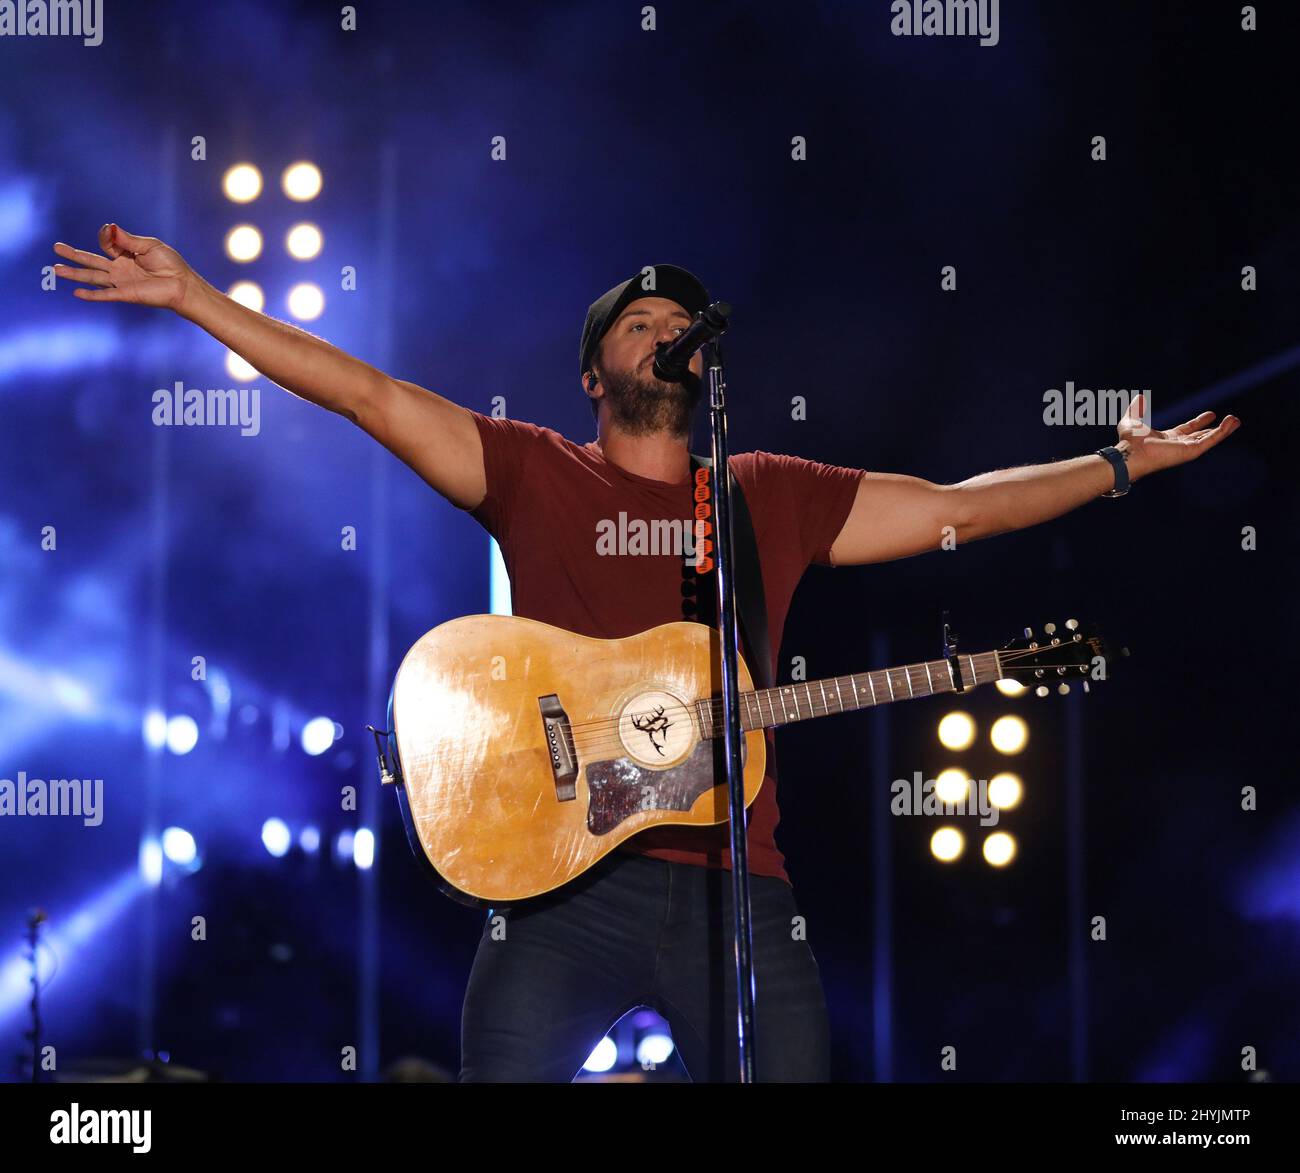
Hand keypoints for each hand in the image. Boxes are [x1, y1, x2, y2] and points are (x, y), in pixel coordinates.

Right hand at [52, 224, 194, 312]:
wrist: (183, 285)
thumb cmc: (171, 264)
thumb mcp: (149, 246)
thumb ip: (128, 239)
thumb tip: (109, 228)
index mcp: (127, 253)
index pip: (108, 243)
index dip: (107, 236)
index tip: (110, 231)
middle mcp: (121, 267)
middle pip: (92, 260)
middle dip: (74, 254)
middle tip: (56, 247)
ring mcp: (122, 281)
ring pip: (94, 276)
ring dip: (75, 273)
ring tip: (56, 269)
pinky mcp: (126, 294)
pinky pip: (106, 294)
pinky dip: (92, 295)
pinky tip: (77, 293)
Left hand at [1116, 393, 1240, 479]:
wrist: (1131, 452)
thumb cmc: (1129, 441)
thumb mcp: (1132, 420)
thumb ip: (1137, 409)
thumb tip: (1139, 397)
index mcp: (1167, 439)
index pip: (1187, 430)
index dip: (1199, 423)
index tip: (1210, 415)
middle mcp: (1178, 445)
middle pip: (1202, 436)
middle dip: (1217, 430)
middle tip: (1231, 420)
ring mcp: (1186, 449)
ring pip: (1210, 439)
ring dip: (1224, 430)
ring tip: (1236, 421)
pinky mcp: (1191, 451)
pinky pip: (1210, 441)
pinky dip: (1222, 432)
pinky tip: (1231, 423)